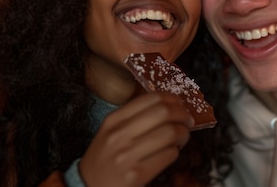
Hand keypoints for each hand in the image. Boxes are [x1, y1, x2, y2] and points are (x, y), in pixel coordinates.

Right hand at [79, 92, 193, 186]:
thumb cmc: (105, 157)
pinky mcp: (136, 175)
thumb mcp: (111, 131)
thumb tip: (170, 105)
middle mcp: (119, 135)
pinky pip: (169, 155)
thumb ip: (134, 117)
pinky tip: (171, 152)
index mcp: (114, 120)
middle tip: (187, 120)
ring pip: (170, 133)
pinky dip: (175, 152)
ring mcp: (127, 155)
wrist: (89, 186)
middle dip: (182, 115)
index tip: (179, 104)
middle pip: (163, 112)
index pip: (151, 98)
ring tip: (181, 138)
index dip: (172, 99)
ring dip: (183, 134)